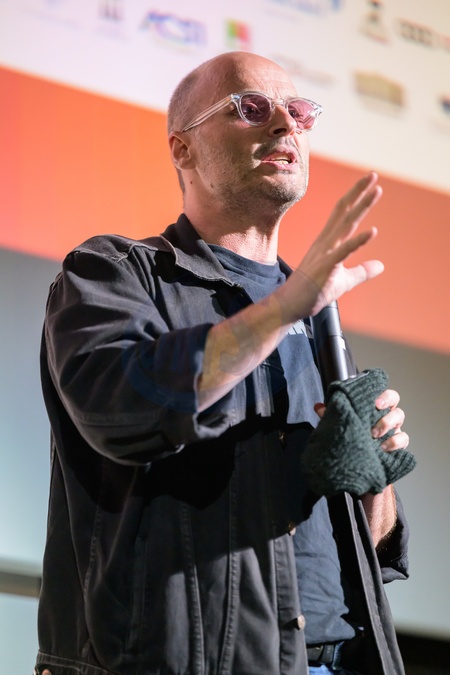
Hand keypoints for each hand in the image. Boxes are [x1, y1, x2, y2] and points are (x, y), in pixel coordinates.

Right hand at [293, 171, 383, 316]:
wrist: (289, 305)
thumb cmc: (313, 292)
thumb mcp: (343, 281)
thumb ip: (362, 271)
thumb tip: (380, 265)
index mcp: (328, 242)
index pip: (343, 214)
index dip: (356, 197)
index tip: (369, 182)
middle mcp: (326, 243)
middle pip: (344, 212)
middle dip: (359, 193)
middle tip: (373, 174)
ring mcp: (326, 253)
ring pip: (346, 225)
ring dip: (362, 207)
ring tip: (376, 191)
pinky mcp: (326, 267)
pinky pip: (344, 251)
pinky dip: (358, 241)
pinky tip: (372, 231)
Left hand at [315, 388, 408, 452]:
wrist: (356, 469)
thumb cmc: (350, 441)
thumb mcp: (338, 427)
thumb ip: (330, 416)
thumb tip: (318, 406)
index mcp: (371, 407)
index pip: (378, 391)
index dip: (379, 392)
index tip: (373, 400)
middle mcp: (384, 414)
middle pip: (394, 399)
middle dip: (387, 402)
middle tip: (376, 409)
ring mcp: (393, 429)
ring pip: (399, 416)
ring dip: (387, 423)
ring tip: (374, 434)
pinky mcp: (398, 445)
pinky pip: (403, 438)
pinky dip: (395, 442)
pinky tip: (382, 448)